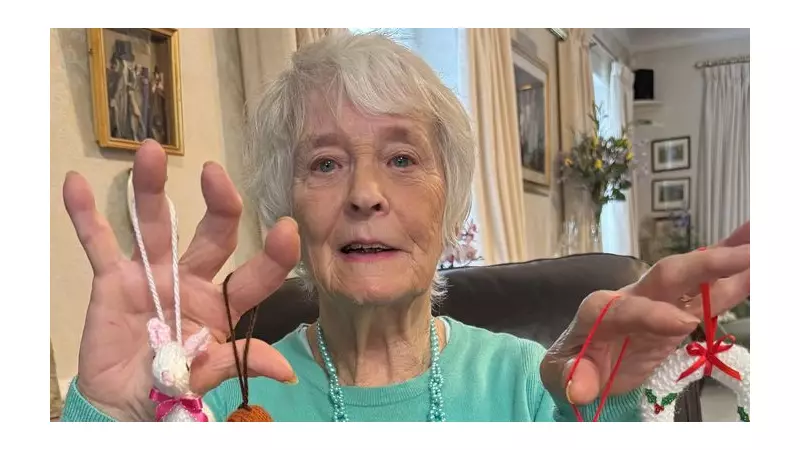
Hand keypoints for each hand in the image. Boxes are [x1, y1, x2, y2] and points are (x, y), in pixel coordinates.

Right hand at [63, 141, 300, 420]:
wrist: (121, 400)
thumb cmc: (171, 386)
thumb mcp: (206, 376)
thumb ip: (237, 361)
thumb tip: (287, 371)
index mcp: (223, 305)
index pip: (255, 276)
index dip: (274, 255)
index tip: (286, 228)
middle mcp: (192, 280)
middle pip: (212, 236)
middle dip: (218, 204)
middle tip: (215, 173)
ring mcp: (152, 275)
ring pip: (155, 225)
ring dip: (151, 189)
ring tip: (150, 150)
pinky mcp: (112, 279)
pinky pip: (99, 243)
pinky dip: (86, 215)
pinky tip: (76, 183)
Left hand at [540, 222, 749, 405]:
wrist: (579, 363)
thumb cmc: (571, 364)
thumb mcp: (561, 372)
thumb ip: (572, 375)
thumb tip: (577, 386)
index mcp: (599, 310)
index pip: (626, 307)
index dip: (653, 314)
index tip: (682, 324)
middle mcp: (632, 297)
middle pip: (667, 275)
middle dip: (703, 264)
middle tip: (744, 254)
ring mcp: (657, 303)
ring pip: (693, 277)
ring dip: (726, 258)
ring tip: (760, 238)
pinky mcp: (676, 314)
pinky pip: (707, 297)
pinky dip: (732, 281)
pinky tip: (756, 267)